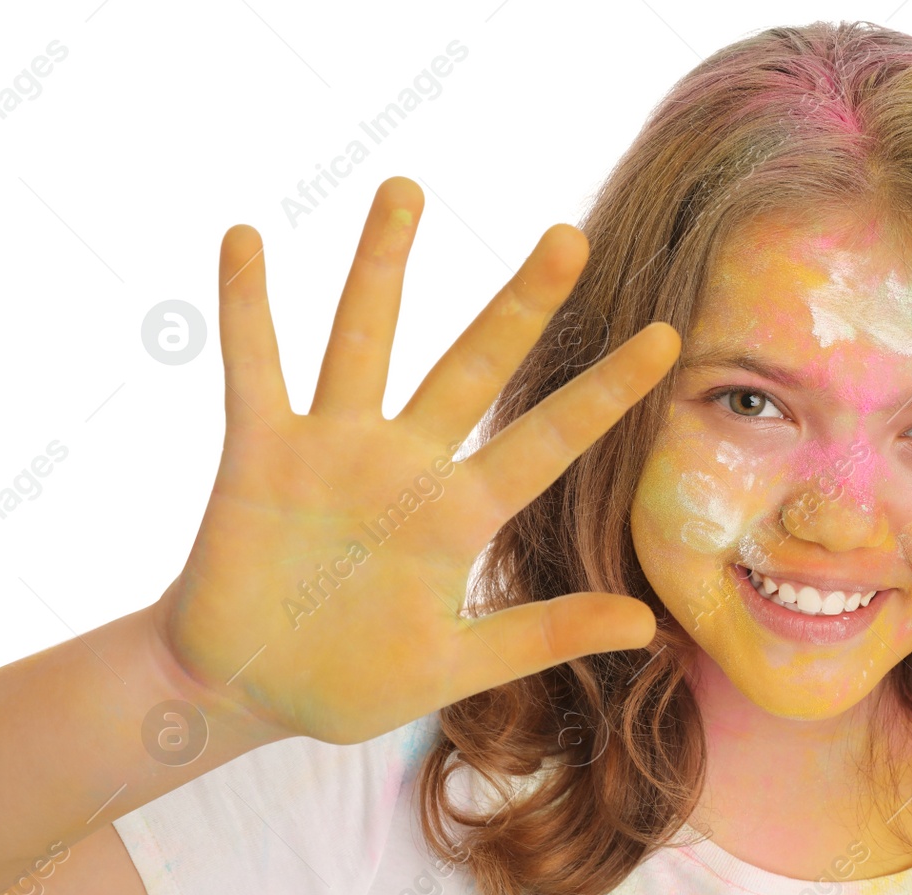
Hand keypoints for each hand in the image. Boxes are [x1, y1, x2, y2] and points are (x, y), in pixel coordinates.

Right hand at [153, 176, 679, 745]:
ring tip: (407, 188)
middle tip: (568, 236)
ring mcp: (333, 449)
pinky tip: (244, 239)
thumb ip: (544, 634)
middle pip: (474, 365)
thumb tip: (647, 626)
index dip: (605, 392)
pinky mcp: (259, 454)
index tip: (667, 339)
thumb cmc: (354, 678)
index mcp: (460, 513)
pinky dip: (247, 308)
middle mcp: (406, 463)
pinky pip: (253, 368)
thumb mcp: (458, 663)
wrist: (250, 690)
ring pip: (365, 339)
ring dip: (382, 267)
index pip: (549, 439)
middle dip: (519, 304)